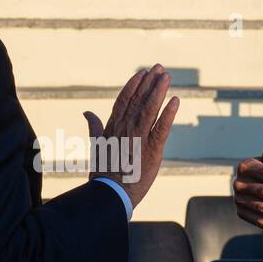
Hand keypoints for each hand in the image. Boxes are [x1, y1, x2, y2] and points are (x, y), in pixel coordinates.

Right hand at [84, 64, 179, 211]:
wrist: (110, 193)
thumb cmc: (104, 173)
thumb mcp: (97, 146)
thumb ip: (95, 127)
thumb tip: (87, 112)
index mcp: (113, 127)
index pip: (124, 100)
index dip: (133, 85)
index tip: (142, 72)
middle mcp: (125, 129)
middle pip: (138, 100)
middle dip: (149, 83)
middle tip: (160, 68)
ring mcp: (138, 138)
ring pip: (149, 109)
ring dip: (159, 91)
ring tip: (167, 76)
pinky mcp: (151, 150)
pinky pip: (161, 128)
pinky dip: (169, 114)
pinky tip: (176, 101)